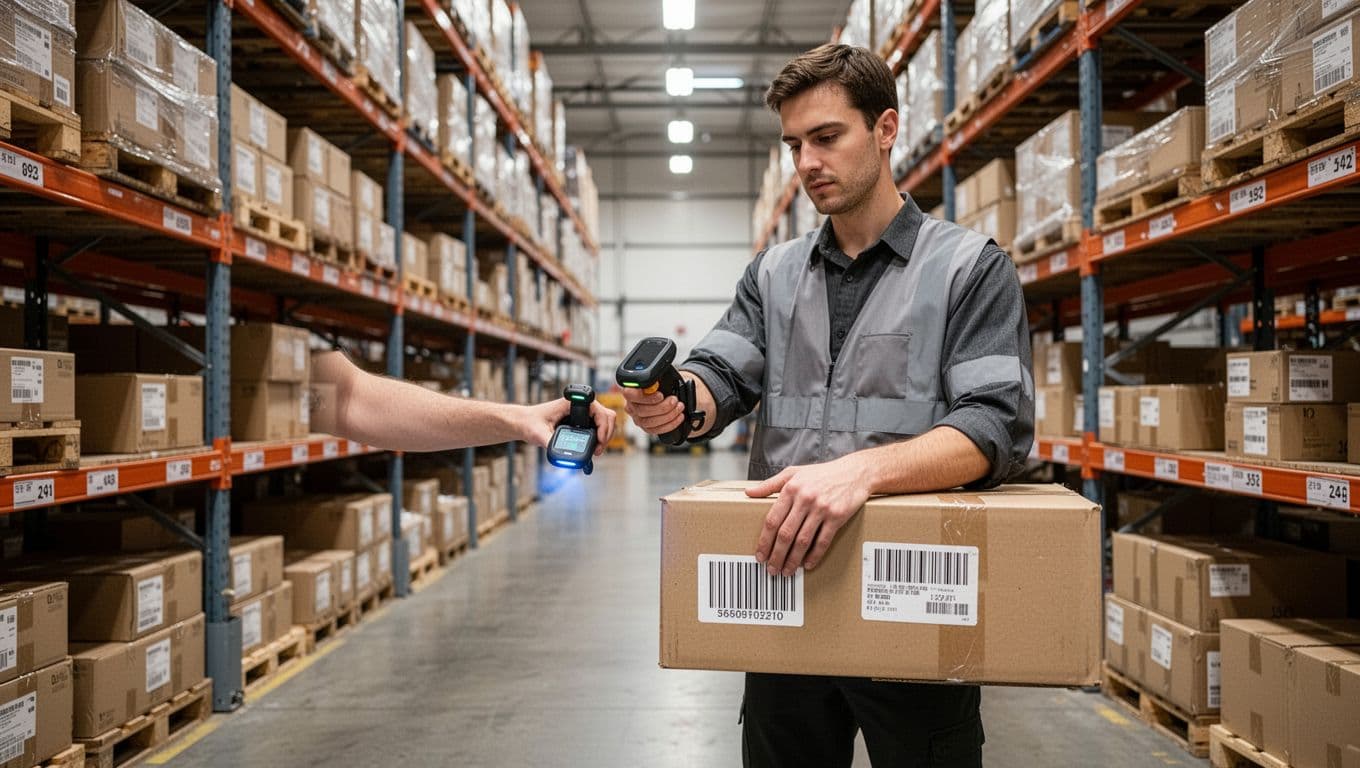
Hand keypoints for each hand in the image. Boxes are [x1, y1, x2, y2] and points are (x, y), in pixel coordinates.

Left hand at [518, 399, 614, 455]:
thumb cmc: (530, 423)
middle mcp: (580, 405)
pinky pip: (598, 427)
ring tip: (597, 451)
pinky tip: (594, 448)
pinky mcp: (581, 420)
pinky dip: (600, 437)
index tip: (599, 440)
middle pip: (607, 416)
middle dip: (607, 434)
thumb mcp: (539, 434)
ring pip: (605, 421)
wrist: (524, 423)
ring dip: (605, 436)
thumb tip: (563, 456)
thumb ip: (550, 443)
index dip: (604, 426)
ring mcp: (582, 412)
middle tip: (598, 450)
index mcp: (572, 402)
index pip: (599, 410)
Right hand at [619, 379, 687, 435]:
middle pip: (641, 411)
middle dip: (662, 406)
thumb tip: (658, 381)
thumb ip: (656, 378)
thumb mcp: (659, 376)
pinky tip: (678, 417)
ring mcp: (638, 418)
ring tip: (679, 407)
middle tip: (674, 400)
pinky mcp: (646, 428)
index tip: (660, 395)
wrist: (667, 393)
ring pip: (649, 422)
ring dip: (668, 415)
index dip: (645, 397)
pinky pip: (656, 430)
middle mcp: (631, 406)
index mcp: (631, 391)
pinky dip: (670, 424)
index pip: (629, 394)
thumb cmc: (661, 384)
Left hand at [746, 455, 874, 574]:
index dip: (764, 541)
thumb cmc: (822, 474)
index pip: (772, 520)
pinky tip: (807, 564)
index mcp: (791, 489)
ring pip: (803, 541)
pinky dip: (814, 556)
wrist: (855, 472)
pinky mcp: (837, 516)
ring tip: (787, 571)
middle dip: (776, 555)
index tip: (760, 555)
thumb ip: (769, 484)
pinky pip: (823, 541)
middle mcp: (805, 499)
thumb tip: (748, 492)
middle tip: (771, 570)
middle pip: (785, 534)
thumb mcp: (793, 473)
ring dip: (793, 560)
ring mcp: (822, 508)